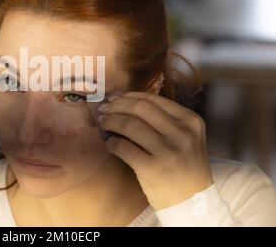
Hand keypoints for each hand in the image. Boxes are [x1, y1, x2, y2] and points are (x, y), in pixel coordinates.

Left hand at [99, 91, 212, 209]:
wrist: (193, 201)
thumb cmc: (184, 166)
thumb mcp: (185, 137)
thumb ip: (164, 120)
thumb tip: (125, 102)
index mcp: (190, 121)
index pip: (153, 100)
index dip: (129, 96)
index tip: (116, 98)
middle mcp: (182, 133)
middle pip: (139, 108)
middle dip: (117, 106)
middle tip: (105, 108)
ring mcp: (168, 151)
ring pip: (130, 125)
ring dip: (111, 121)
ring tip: (104, 123)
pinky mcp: (153, 168)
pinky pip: (124, 148)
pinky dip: (112, 143)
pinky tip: (110, 143)